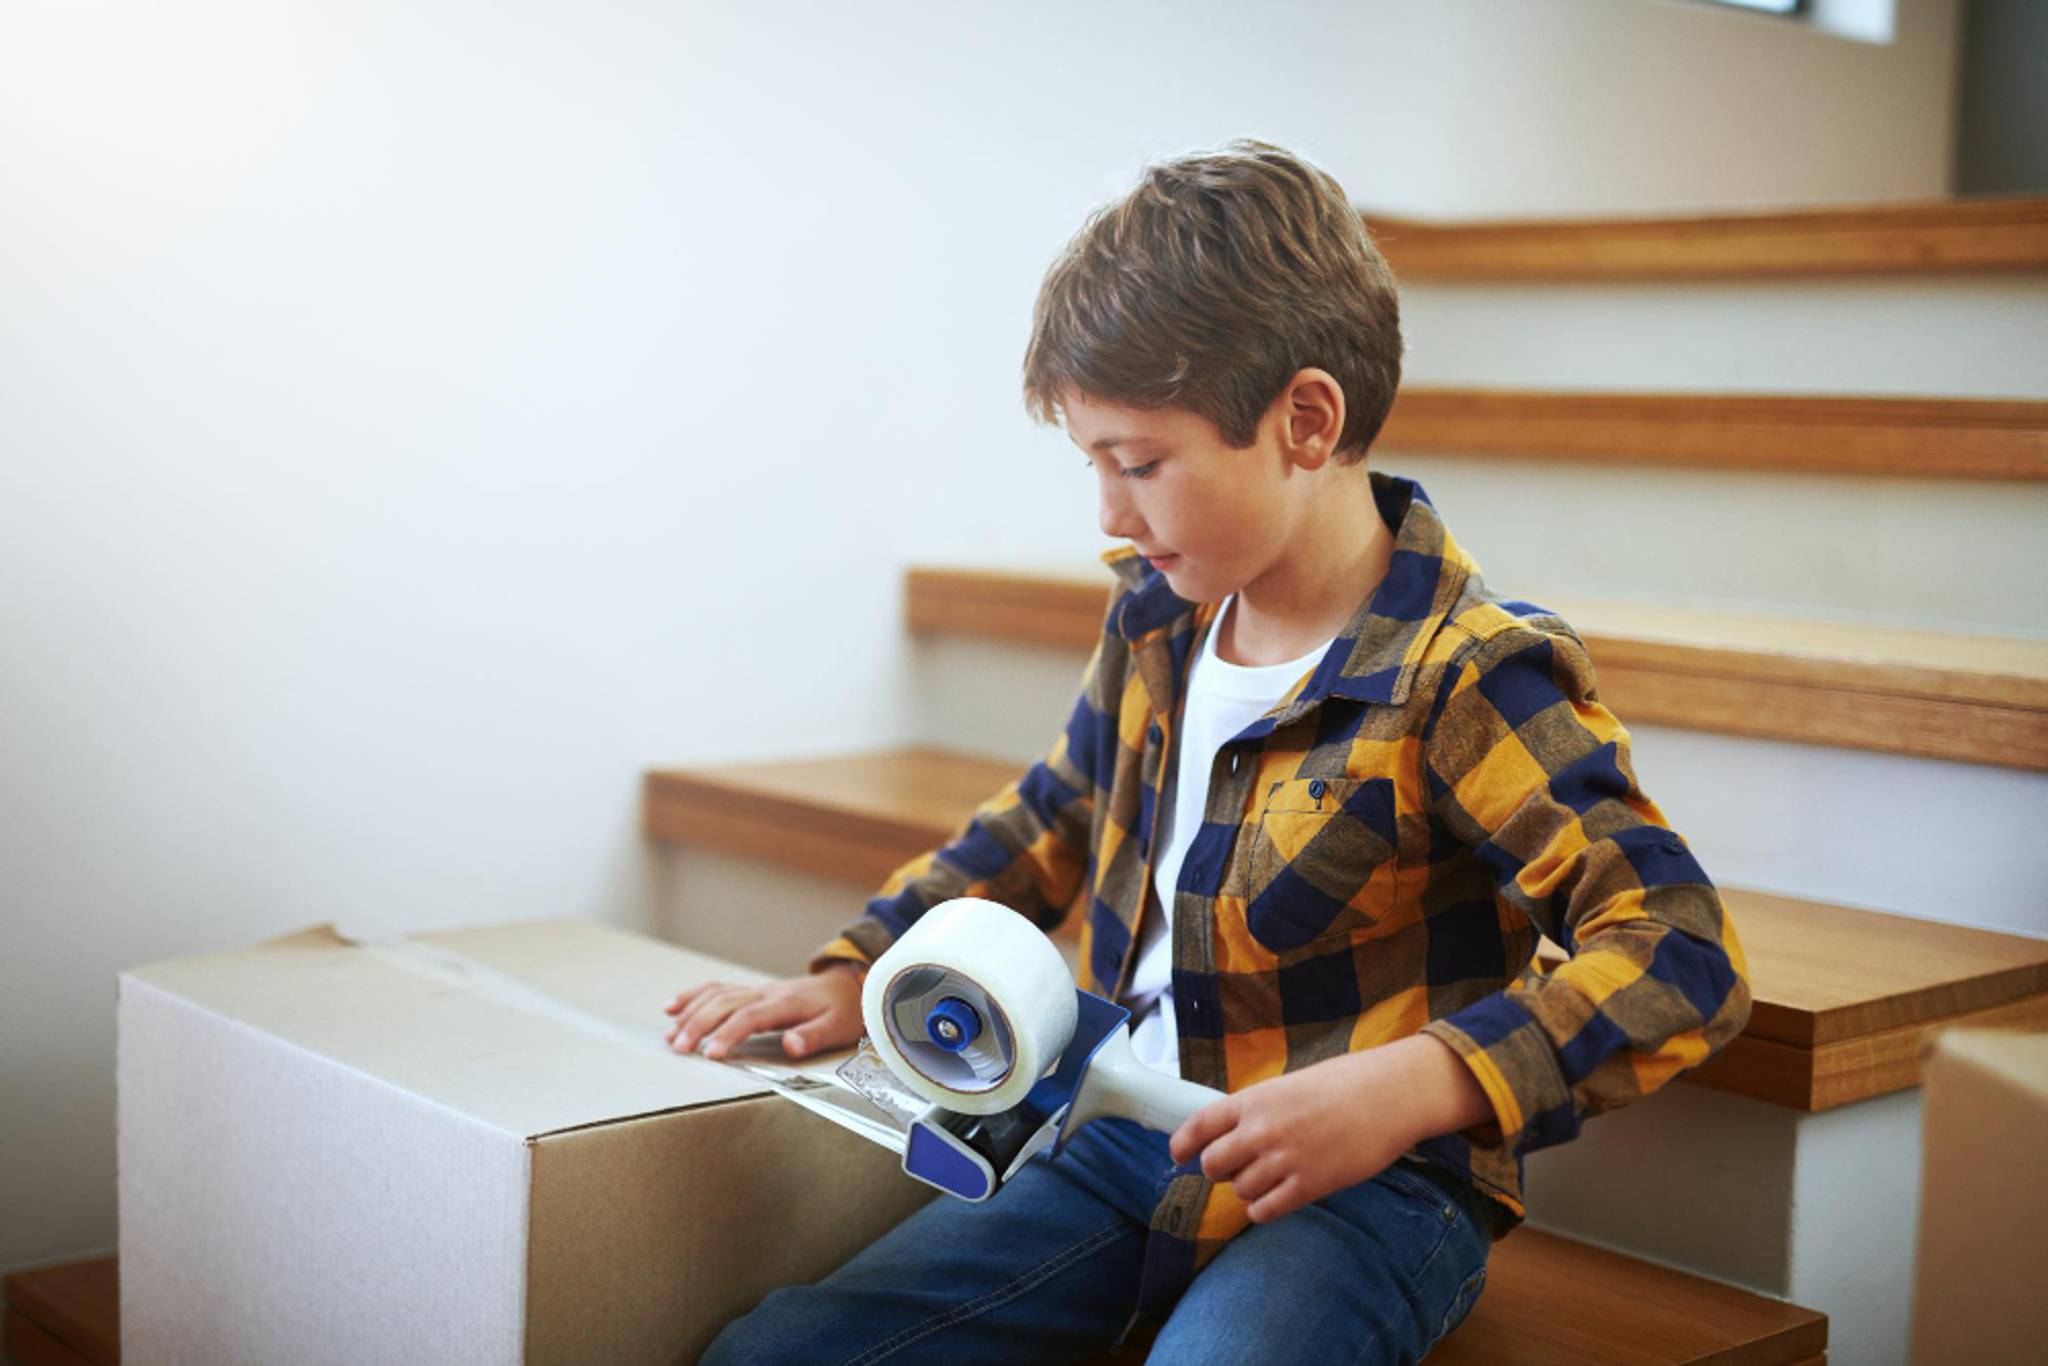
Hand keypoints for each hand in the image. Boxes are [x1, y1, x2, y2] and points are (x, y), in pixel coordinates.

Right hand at [662, 961, 867, 1059]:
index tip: (710, 1054)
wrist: (849, 983)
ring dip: (690, 1012)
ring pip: (716, 995)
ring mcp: (757, 990)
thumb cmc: (843, 1009)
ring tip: (670, 1035)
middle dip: (698, 1024)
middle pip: (724, 1003)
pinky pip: (717, 988)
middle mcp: (766, 993)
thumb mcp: (837, 1026)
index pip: (750, 1017)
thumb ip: (812, 1036)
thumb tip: (791, 1045)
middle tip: (678, 1048)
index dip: (728, 1034)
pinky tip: (672, 1007)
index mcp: (786, 1003)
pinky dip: (693, 996)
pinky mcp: (752, 992)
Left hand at [1166, 1034, 1491, 1223]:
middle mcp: (1261, 1130)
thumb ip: (1259, 1110)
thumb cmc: (1343, 1085)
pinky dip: (1264, 1208)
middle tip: (1236, 1167)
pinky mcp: (1308, 1186)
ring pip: (1240, 1190)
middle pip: (1213, 1165)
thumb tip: (1233, 1134)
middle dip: (1220, 1170)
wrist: (1388, 1096)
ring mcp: (1283, 1160)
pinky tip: (1276, 1198)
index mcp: (1254, 1100)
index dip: (1183, 1143)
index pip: (1199, 1125)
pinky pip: (1264, 1210)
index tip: (1179, 1154)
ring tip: (1270, 1178)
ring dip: (1248, 1189)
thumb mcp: (1289, 1085)